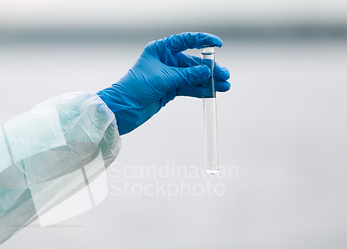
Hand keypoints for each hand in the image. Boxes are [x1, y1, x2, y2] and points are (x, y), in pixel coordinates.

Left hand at [97, 32, 230, 134]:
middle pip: (192, 62)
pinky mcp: (169, 90)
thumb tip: (206, 72)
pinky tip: (212, 92)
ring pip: (193, 76)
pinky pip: (189, 88)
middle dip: (209, 69)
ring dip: (208, 82)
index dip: (202, 41)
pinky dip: (200, 90)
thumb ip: (186, 76)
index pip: (185, 41)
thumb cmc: (134, 89)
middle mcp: (165, 60)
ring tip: (224, 86)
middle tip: (224, 75)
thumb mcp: (163, 80)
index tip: (217, 44)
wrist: (122, 109)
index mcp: (160, 49)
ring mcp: (168, 76)